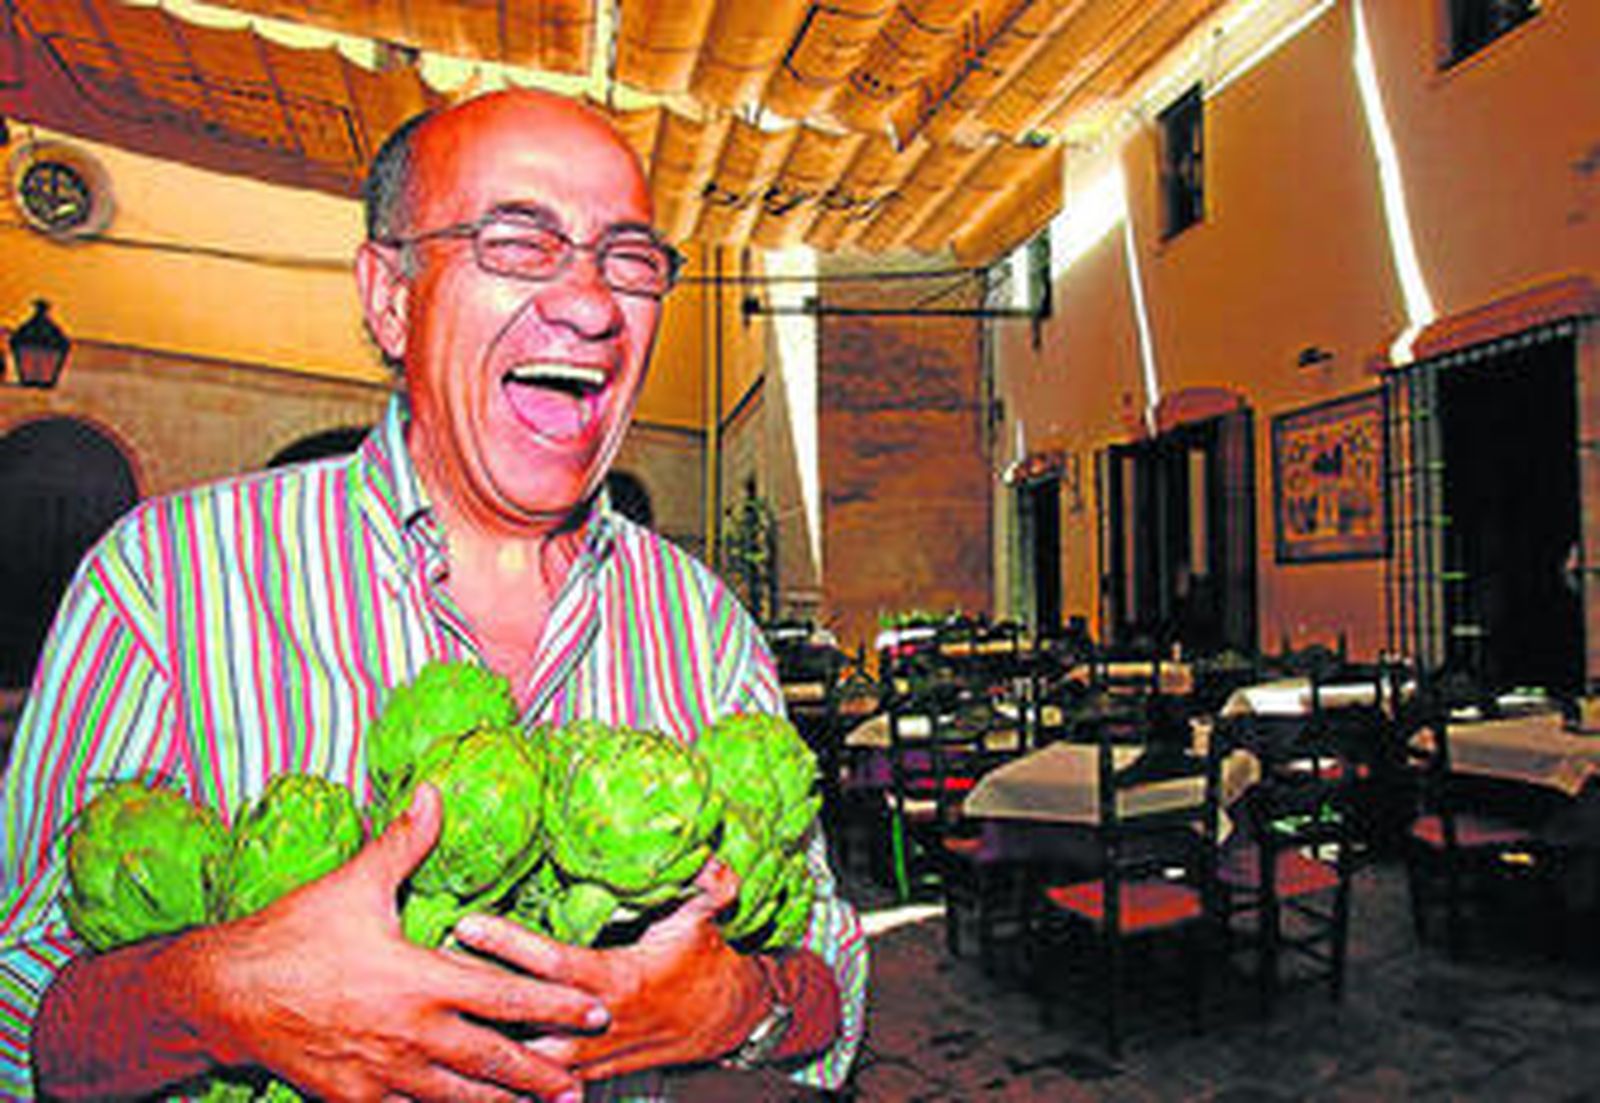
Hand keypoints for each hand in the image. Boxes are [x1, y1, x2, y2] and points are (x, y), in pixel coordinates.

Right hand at [171, 785, 604, 1101]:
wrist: (221, 995)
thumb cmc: (291, 935)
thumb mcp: (353, 884)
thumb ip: (404, 843)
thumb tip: (436, 792)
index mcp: (420, 981)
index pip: (506, 996)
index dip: (555, 1004)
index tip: (596, 1010)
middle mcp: (410, 1034)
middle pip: (492, 1061)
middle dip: (540, 1074)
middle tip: (581, 1088)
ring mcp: (381, 1074)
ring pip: (456, 1098)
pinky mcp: (352, 1099)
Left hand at [455, 858, 770, 1082]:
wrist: (725, 1021)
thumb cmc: (707, 962)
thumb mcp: (707, 919)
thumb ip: (709, 887)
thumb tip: (712, 860)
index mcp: (617, 979)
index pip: (554, 962)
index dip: (510, 944)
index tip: (467, 923)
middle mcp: (597, 1022)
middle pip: (524, 1018)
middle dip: (474, 1002)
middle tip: (423, 977)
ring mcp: (590, 1053)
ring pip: (524, 1061)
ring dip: (480, 1046)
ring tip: (428, 1031)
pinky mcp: (587, 1071)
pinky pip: (535, 1084)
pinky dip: (498, 1080)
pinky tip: (457, 1074)